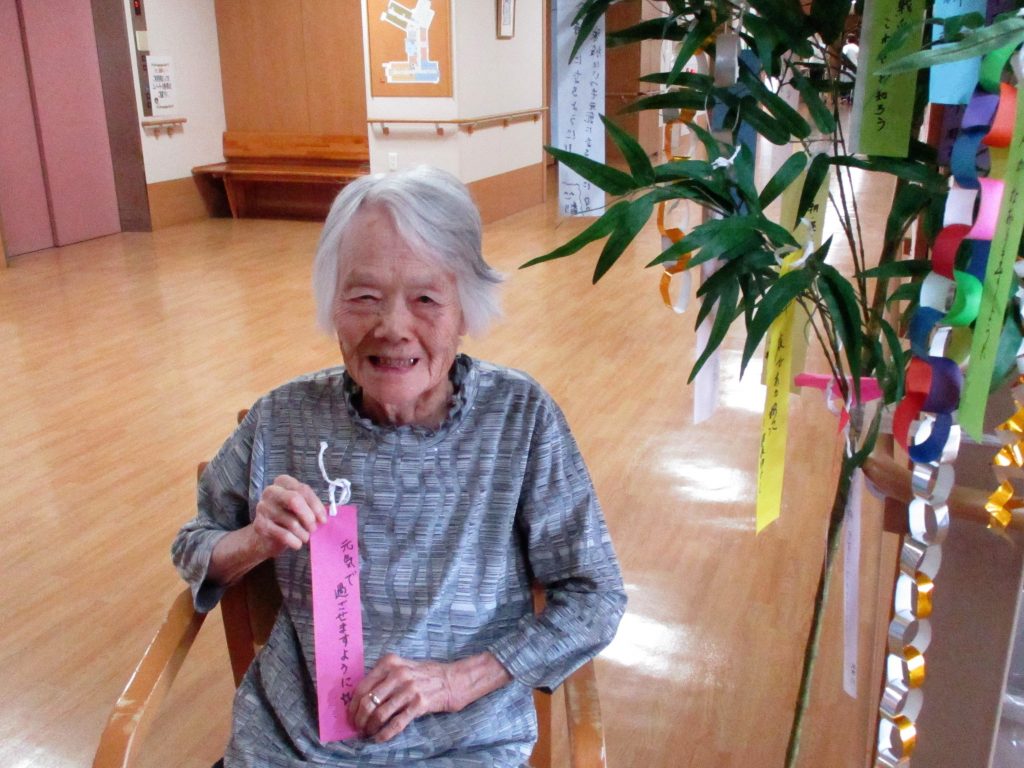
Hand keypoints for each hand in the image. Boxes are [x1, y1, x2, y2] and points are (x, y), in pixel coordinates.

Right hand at [250, 474, 326, 558]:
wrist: (266, 537)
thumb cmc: (288, 518)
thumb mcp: (301, 509)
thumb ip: (312, 508)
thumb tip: (324, 517)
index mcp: (283, 482)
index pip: (303, 489)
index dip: (316, 505)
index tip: (324, 519)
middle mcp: (271, 491)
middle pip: (294, 499)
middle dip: (308, 516)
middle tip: (314, 528)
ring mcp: (263, 507)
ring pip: (291, 521)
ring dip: (303, 533)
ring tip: (305, 537)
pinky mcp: (259, 524)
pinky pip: (284, 534)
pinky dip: (294, 541)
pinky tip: (297, 544)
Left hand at [348, 652, 510, 742]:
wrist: (453, 679)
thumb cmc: (424, 675)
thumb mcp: (402, 667)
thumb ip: (382, 678)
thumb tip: (359, 700)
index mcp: (389, 663)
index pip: (362, 687)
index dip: (353, 705)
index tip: (350, 716)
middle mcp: (398, 674)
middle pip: (368, 702)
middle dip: (359, 719)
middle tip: (358, 728)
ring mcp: (409, 689)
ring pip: (380, 714)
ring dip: (370, 728)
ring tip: (368, 734)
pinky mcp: (419, 704)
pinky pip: (396, 723)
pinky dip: (384, 734)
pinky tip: (380, 738)